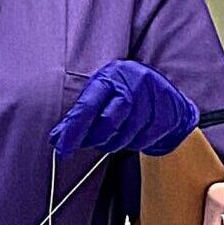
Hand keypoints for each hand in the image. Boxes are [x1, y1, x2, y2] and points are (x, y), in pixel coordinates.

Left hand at [52, 59, 197, 157]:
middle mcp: (133, 85)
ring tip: (109, 138)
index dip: (73, 130)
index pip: (87, 106)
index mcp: (110, 76)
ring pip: (125, 135)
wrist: (165, 91)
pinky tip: (129, 136)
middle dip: (94, 138)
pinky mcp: (166, 116)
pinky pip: (142, 141)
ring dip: (112, 143)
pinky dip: (131, 144)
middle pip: (108, 122)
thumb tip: (57, 139)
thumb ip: (80, 113)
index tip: (62, 148)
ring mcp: (152, 101)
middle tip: (88, 142)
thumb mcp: (101, 92)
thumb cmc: (124, 91)